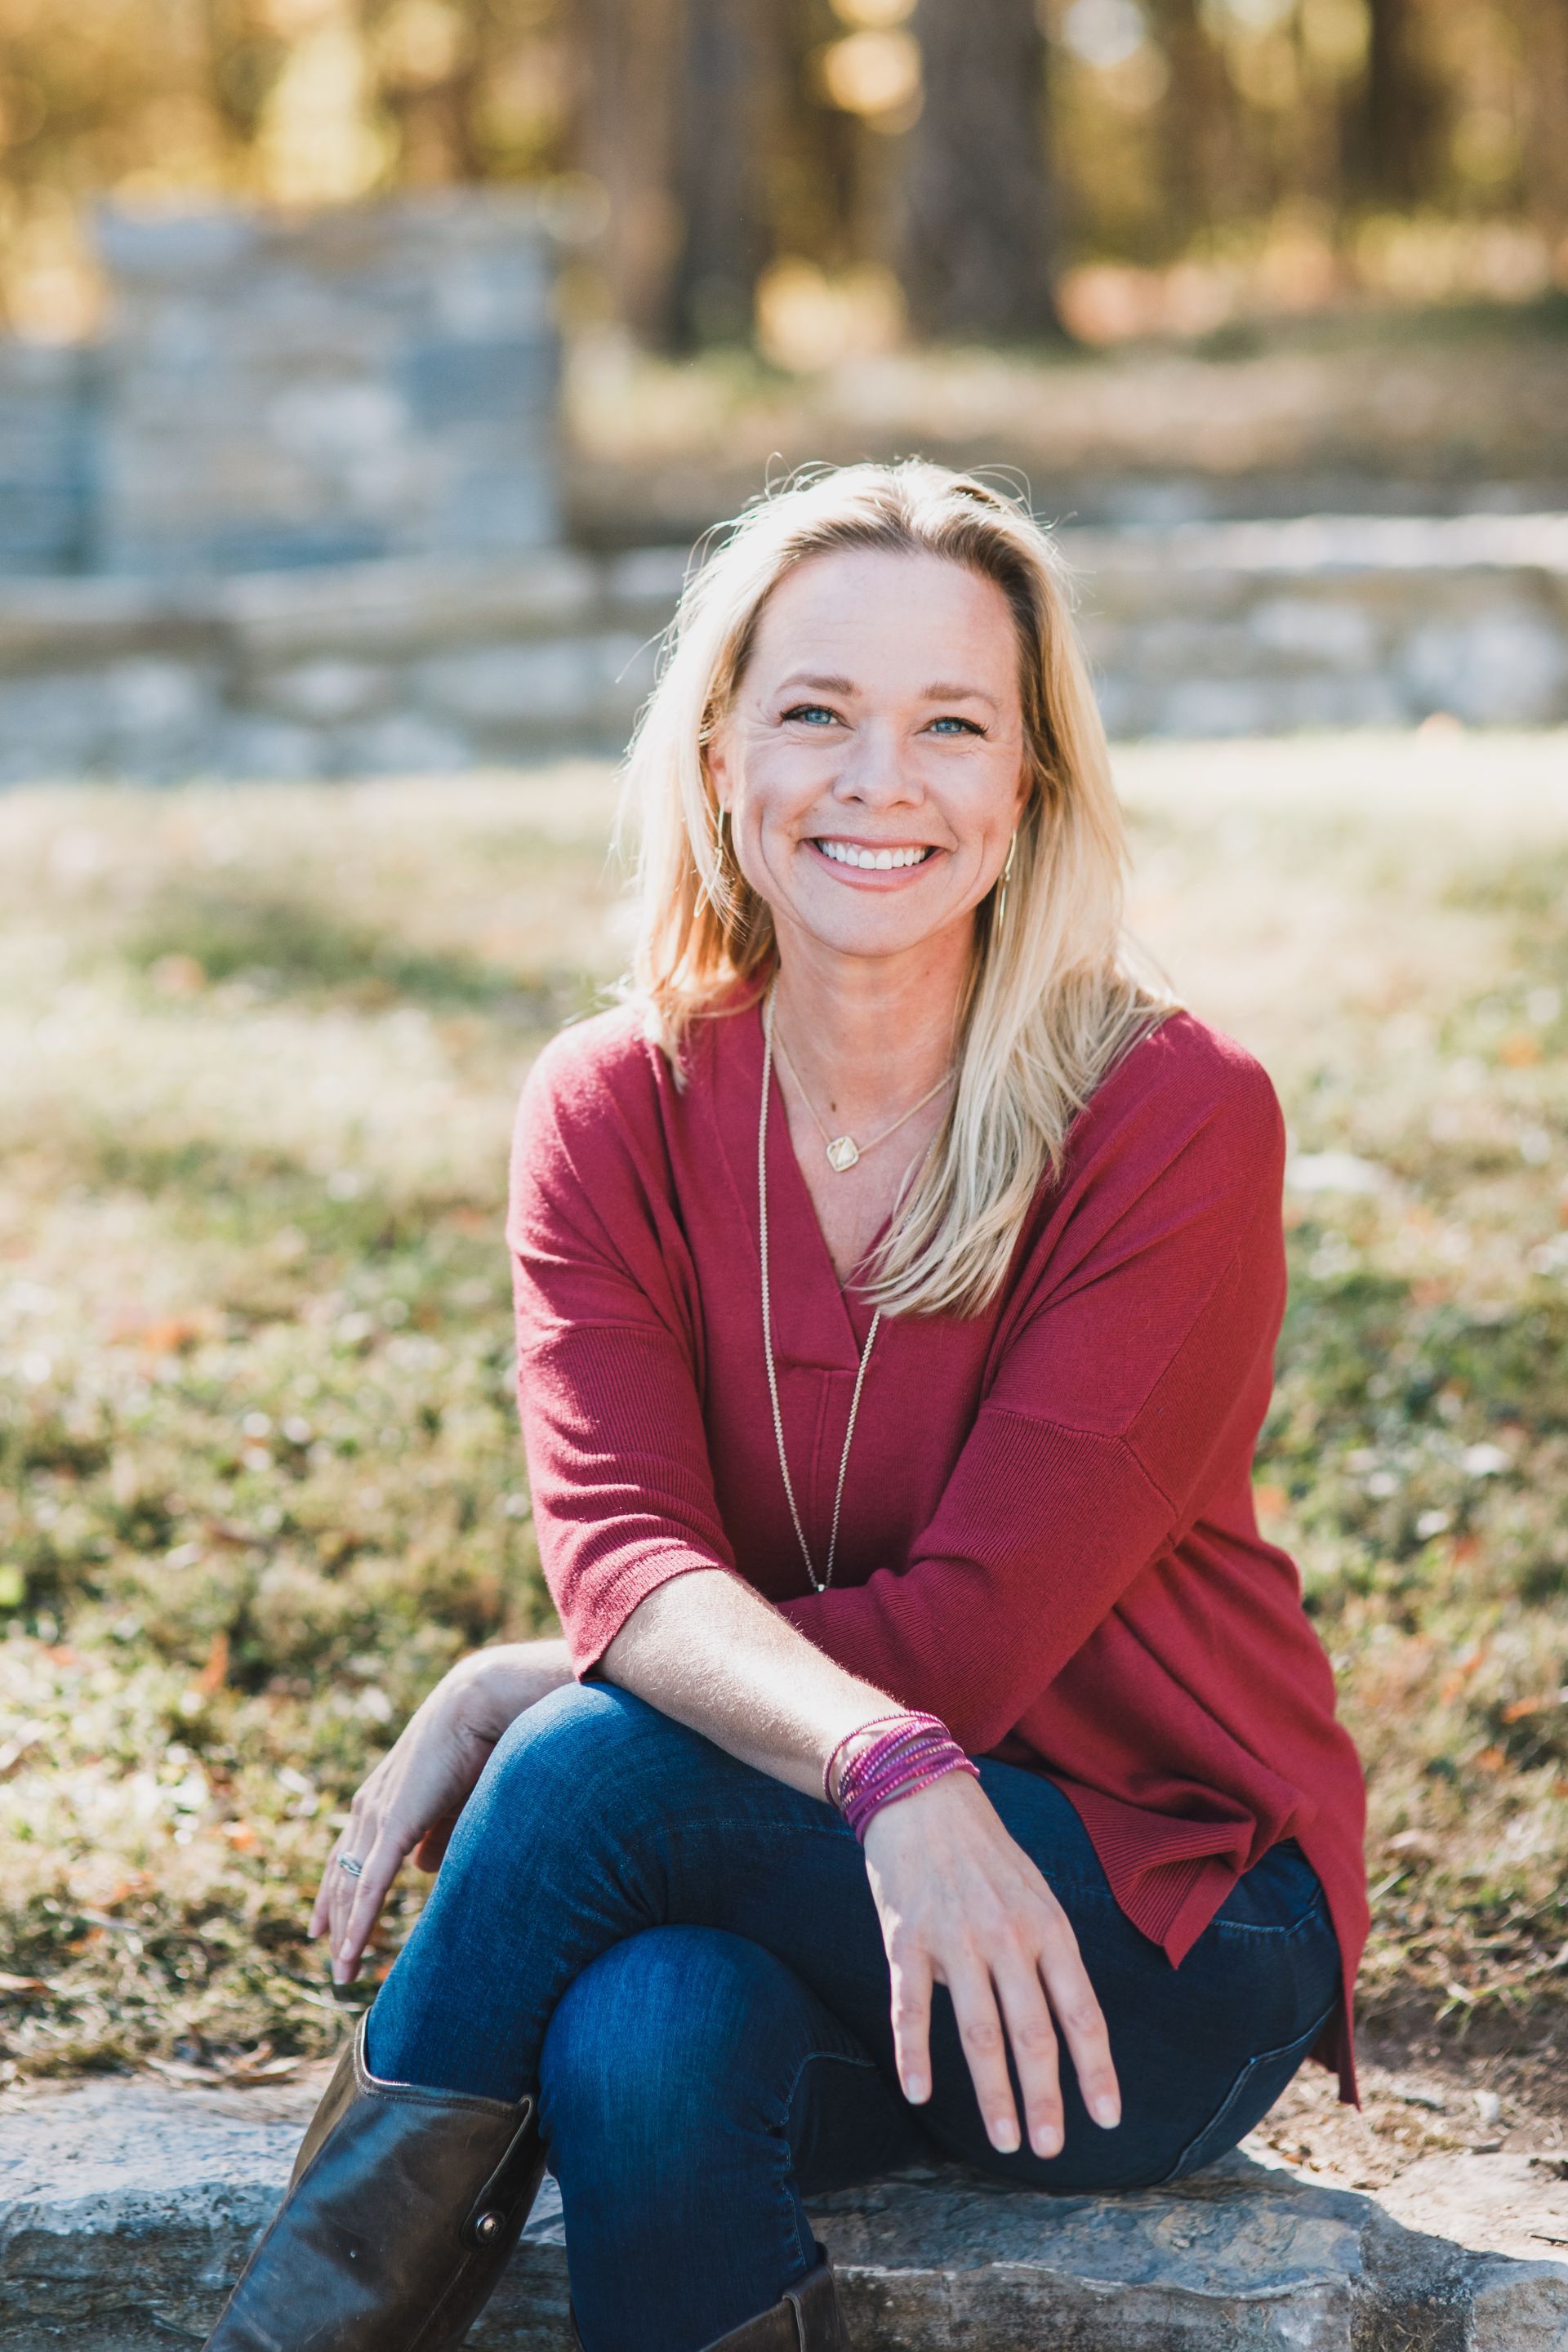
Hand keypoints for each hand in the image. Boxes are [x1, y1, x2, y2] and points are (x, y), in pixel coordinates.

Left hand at [310, 1638, 571, 1984]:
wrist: (479, 1704)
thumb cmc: (475, 1745)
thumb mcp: (450, 1802)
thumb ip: (433, 1835)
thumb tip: (421, 1868)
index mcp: (379, 1799)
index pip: (347, 1857)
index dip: (336, 1895)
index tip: (326, 1931)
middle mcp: (368, 1808)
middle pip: (341, 1878)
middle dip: (336, 1922)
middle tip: (336, 1965)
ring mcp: (377, 1816)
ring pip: (351, 1888)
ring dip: (346, 1933)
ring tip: (343, 1973)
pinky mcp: (395, 1824)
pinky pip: (371, 1884)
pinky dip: (359, 1922)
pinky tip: (351, 1953)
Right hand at [861, 1771, 1120, 2158]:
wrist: (921, 1794)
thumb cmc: (986, 1853)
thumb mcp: (1035, 1894)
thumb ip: (1045, 1957)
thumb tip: (1053, 2028)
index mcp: (1048, 1927)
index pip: (1081, 2011)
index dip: (1096, 2069)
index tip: (1107, 2119)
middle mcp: (1007, 1936)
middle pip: (1033, 2032)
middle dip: (1046, 2097)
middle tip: (1051, 2148)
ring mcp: (955, 1938)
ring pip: (979, 2031)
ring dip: (993, 2093)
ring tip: (1005, 2141)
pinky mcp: (906, 1938)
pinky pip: (910, 2006)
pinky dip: (914, 2053)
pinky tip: (919, 2093)